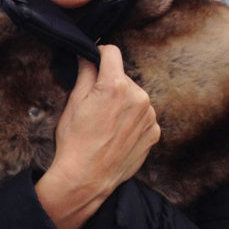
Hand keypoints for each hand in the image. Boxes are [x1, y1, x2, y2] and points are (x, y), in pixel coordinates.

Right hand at [35, 44, 160, 228]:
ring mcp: (150, 116)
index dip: (98, 53)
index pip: (111, 52)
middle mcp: (139, 97)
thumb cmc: (75, 140)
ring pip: (134, 96)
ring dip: (122, 101)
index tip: (92, 61)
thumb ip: (85, 74)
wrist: (87, 177)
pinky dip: (130, 119)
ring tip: (105, 122)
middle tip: (93, 103)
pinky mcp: (154, 132)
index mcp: (116, 85)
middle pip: (122, 76)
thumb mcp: (73, 102)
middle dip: (109, 83)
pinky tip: (115, 133)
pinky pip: (142, 115)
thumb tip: (88, 57)